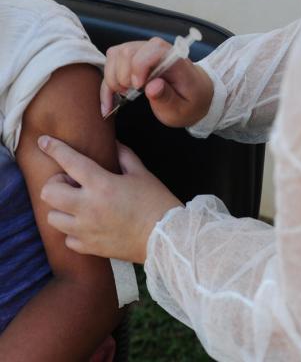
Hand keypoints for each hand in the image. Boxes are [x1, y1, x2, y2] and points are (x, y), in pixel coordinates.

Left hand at [38, 136, 182, 262]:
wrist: (166, 238)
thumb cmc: (157, 202)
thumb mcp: (142, 174)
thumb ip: (125, 156)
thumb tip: (113, 144)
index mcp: (102, 185)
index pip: (69, 161)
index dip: (53, 147)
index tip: (44, 142)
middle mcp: (88, 207)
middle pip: (48, 193)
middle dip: (56, 183)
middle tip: (72, 184)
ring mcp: (86, 230)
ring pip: (52, 218)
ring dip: (61, 208)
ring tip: (77, 206)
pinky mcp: (91, 248)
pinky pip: (68, 239)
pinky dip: (73, 231)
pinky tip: (87, 225)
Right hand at [101, 37, 213, 126]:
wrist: (194, 95)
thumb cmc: (190, 102)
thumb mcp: (183, 109)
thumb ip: (168, 99)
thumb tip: (152, 87)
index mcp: (175, 60)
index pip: (154, 48)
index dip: (140, 65)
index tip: (138, 87)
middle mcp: (157, 50)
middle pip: (128, 51)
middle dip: (123, 76)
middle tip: (131, 94)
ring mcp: (142, 52)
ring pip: (115, 54)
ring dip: (113, 78)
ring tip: (126, 94)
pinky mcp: (132, 58)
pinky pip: (111, 62)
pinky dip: (107, 84)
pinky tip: (108, 103)